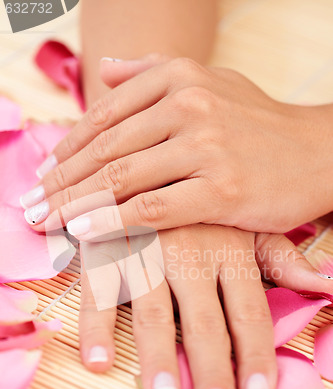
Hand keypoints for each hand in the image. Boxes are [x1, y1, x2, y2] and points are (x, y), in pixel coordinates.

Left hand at [21, 54, 332, 233]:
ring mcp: (207, 147)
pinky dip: (114, 222)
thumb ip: (154, 71)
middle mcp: (189, 105)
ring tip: (44, 222)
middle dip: (60, 181)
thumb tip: (107, 70)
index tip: (44, 175)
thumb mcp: (211, 81)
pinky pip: (154, 208)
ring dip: (75, 204)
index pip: (105, 117)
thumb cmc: (260, 124)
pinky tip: (83, 232)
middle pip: (105, 149)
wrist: (319, 152)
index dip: (67, 149)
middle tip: (29, 205)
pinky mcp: (223, 190)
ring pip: (122, 179)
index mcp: (180, 77)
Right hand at [78, 223, 331, 388]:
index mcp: (230, 248)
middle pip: (205, 320)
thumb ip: (279, 257)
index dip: (255, 355)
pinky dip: (97, 325)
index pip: (250, 312)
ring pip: (155, 310)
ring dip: (158, 354)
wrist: (150, 156)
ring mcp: (148, 250)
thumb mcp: (246, 222)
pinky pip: (101, 290)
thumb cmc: (204, 203)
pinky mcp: (108, 246)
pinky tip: (97, 359)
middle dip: (212, 366)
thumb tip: (325, 286)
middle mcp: (191, 253)